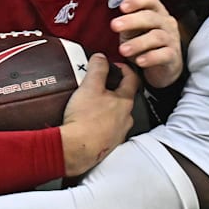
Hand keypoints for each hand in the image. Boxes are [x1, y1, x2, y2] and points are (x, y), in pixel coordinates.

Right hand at [60, 54, 138, 175]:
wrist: (76, 150)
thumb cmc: (85, 120)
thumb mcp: (89, 87)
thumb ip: (97, 69)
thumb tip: (101, 58)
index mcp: (125, 102)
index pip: (132, 79)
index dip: (124, 68)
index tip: (115, 64)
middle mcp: (126, 118)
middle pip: (124, 98)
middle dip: (112, 89)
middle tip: (99, 84)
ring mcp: (118, 133)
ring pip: (116, 115)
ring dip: (106, 107)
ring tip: (91, 104)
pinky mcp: (108, 145)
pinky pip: (107, 129)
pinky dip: (100, 123)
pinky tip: (87, 122)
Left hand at [111, 0, 183, 87]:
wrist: (161, 66)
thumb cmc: (145, 45)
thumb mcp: (133, 31)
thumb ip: (125, 24)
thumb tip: (112, 22)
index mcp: (155, 11)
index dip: (136, 0)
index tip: (122, 7)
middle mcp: (165, 22)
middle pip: (151, 17)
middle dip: (131, 21)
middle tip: (115, 26)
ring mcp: (171, 38)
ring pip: (157, 36)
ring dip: (138, 43)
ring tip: (123, 50)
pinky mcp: (173, 56)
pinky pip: (164, 55)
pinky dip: (151, 57)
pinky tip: (140, 61)